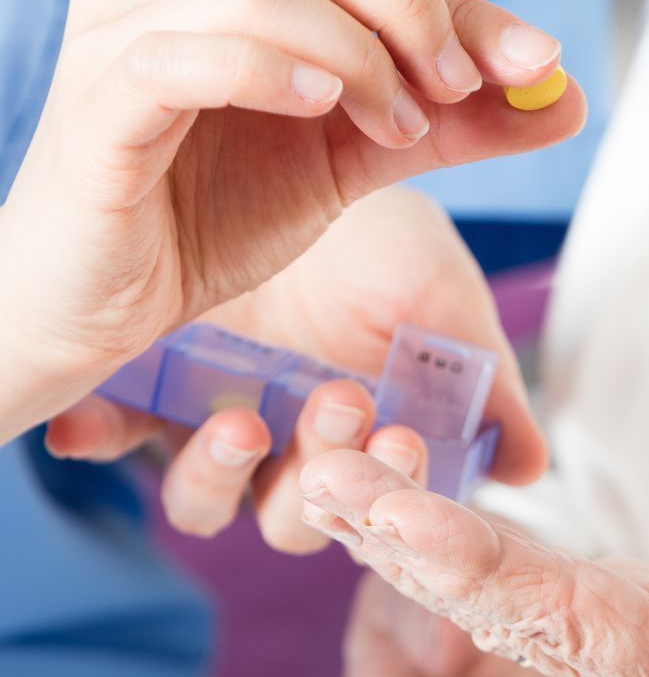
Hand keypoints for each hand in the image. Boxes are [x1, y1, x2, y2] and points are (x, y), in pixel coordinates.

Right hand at [0, 0, 583, 440]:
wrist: (105, 302)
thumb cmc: (213, 216)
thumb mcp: (356, 159)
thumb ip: (454, 123)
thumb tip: (566, 94)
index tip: (527, 62)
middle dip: (408, 2)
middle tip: (457, 85)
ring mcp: (118, 27)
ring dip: (358, 54)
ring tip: (399, 128)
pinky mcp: (97, 100)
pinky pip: (189, 53)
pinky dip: (278, 73)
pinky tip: (327, 113)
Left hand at [45, 188, 545, 550]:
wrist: (317, 159)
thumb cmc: (386, 241)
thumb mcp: (445, 304)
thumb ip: (487, 386)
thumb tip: (532, 469)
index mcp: (366, 438)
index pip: (378, 503)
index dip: (390, 490)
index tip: (403, 436)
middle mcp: (290, 443)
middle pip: (295, 517)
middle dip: (319, 478)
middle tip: (342, 401)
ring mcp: (219, 419)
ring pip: (206, 498)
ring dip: (220, 475)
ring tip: (242, 424)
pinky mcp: (150, 388)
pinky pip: (114, 436)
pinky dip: (99, 437)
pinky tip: (88, 426)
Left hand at [298, 451, 648, 676]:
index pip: (553, 615)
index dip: (465, 561)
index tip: (387, 508)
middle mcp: (643, 671)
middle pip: (496, 606)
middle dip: (403, 542)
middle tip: (317, 475)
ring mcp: (636, 648)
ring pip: (501, 596)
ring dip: (415, 542)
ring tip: (339, 480)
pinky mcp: (644, 621)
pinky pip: (535, 586)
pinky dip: (469, 546)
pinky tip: (419, 516)